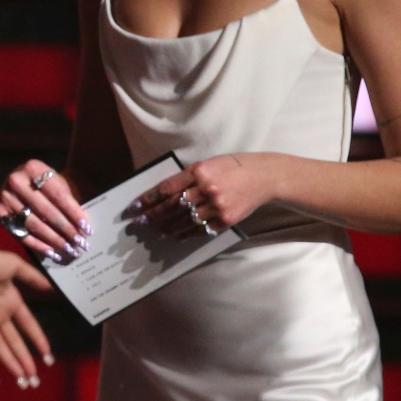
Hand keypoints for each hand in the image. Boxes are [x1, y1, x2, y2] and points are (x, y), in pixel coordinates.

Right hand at [0, 160, 90, 263]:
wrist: (18, 180)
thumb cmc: (43, 182)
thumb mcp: (55, 182)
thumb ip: (67, 200)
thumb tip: (81, 228)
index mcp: (33, 168)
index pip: (58, 195)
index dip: (73, 213)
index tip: (87, 229)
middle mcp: (16, 181)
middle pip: (45, 210)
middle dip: (65, 229)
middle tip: (80, 243)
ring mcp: (5, 197)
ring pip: (33, 224)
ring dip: (53, 239)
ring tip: (69, 249)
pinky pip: (20, 232)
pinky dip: (37, 244)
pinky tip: (51, 252)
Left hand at [0, 240, 53, 389]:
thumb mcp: (14, 265)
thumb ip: (33, 277)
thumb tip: (53, 288)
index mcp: (11, 301)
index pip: (29, 325)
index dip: (38, 340)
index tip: (48, 356)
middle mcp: (0, 315)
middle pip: (16, 343)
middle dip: (26, 361)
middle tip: (35, 380)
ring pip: (2, 349)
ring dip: (12, 365)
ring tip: (22, 382)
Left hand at [133, 153, 278, 235]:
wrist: (264, 177)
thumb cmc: (232, 167)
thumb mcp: (207, 164)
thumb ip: (187, 177)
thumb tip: (163, 193)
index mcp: (198, 171)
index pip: (167, 188)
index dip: (149, 198)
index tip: (135, 206)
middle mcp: (206, 188)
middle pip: (172, 205)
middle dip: (153, 215)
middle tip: (139, 222)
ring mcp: (217, 206)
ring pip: (185, 220)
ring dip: (167, 227)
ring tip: (155, 232)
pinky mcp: (226, 219)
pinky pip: (202, 229)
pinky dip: (187, 233)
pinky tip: (177, 236)